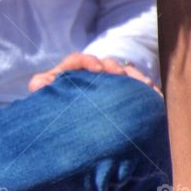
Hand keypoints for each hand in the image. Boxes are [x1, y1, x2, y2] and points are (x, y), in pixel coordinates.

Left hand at [28, 52, 159, 93]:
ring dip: (133, 77)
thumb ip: (41, 86)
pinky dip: (143, 89)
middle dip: (115, 68)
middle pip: (105, 64)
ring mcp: (106, 83)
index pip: (78, 59)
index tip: (98, 69)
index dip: (88, 61)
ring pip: (123, 74)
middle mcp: (89, 74)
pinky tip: (152, 92)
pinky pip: (134, 88)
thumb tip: (38, 83)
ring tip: (143, 84)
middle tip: (121, 74)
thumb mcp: (43, 94)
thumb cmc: (49, 105)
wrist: (61, 131)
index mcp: (69, 71)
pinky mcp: (119, 93)